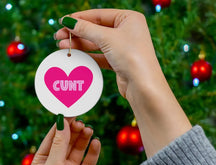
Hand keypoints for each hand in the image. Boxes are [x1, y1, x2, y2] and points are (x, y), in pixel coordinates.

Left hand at [31, 117, 100, 164]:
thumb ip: (59, 144)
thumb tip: (62, 122)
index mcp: (44, 160)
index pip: (53, 137)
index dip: (62, 124)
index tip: (71, 112)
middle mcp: (58, 163)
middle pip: (67, 141)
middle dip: (74, 130)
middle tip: (81, 122)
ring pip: (79, 148)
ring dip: (84, 138)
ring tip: (89, 130)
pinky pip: (90, 160)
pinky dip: (93, 151)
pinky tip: (96, 143)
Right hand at [55, 9, 190, 157]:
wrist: (143, 85)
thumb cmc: (131, 56)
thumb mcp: (107, 38)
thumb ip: (86, 29)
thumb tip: (68, 22)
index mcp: (129, 18)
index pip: (99, 15)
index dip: (80, 18)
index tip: (63, 22)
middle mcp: (127, 31)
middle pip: (96, 29)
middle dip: (77, 33)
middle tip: (59, 36)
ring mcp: (123, 47)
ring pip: (97, 43)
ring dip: (80, 44)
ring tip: (62, 46)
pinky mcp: (119, 61)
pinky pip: (100, 55)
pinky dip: (88, 55)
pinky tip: (75, 55)